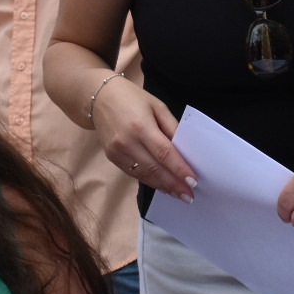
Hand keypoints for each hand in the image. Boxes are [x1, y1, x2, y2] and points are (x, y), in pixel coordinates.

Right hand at [90, 78, 195, 203]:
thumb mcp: (158, 106)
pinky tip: (162, 185)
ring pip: (144, 174)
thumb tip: (185, 151)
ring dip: (163, 186)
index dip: (179, 169)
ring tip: (178, 194)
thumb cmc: (133, 98)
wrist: (100, 97)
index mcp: (141, 125)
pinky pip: (134, 173)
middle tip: (189, 195)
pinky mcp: (112, 157)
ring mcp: (117, 151)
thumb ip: (172, 128)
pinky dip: (150, 181)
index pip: (164, 153)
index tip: (193, 182)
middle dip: (174, 184)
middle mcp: (127, 141)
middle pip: (154, 168)